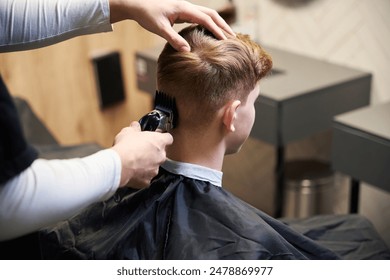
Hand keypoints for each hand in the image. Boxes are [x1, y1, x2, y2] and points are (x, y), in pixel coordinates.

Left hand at [109, 0, 234, 51]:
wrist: (136, 4)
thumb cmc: (147, 15)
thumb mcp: (159, 29)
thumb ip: (173, 39)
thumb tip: (187, 51)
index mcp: (184, 8)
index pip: (206, 19)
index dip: (217, 30)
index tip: (226, 41)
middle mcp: (187, 6)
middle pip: (211, 14)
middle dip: (223, 25)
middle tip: (233, 38)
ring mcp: (186, 8)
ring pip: (207, 14)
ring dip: (218, 24)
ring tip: (227, 36)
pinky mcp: (183, 12)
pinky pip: (201, 17)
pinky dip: (210, 24)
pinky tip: (212, 33)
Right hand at [110, 121, 172, 187]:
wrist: (120, 165)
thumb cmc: (126, 147)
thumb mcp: (128, 132)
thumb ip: (135, 128)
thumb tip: (135, 126)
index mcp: (159, 142)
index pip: (168, 138)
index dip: (162, 138)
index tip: (156, 138)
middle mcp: (161, 156)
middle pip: (161, 153)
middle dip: (153, 152)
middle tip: (141, 150)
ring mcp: (155, 170)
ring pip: (154, 166)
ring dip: (147, 165)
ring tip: (135, 163)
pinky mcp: (147, 181)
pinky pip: (146, 178)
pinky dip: (141, 176)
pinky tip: (132, 172)